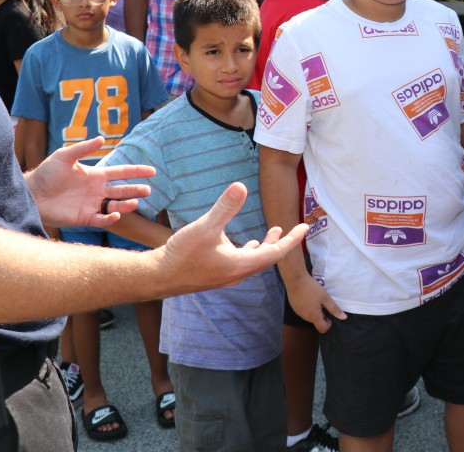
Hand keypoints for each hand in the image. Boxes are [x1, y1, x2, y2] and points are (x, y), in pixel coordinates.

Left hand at [26, 137, 153, 227]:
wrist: (31, 194)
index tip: (152, 171)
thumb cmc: (46, 173)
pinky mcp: (84, 218)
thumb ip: (83, 149)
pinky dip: (110, 218)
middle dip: (135, 189)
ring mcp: (92, 205)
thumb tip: (103, 138)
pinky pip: (102, 219)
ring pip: (116, 205)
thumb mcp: (64, 156)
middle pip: (122, 190)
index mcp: (95, 175)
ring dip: (126, 204)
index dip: (136, 172)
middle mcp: (97, 190)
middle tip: (148, 189)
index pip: (121, 173)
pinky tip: (115, 214)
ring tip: (135, 202)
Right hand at [161, 182, 309, 294]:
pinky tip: (244, 244)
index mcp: (241, 265)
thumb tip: (240, 186)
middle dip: (282, 243)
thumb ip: (225, 207)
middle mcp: (238, 273)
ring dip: (265, 247)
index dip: (292, 239)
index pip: (276, 252)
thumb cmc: (181, 255)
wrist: (158, 277)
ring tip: (273, 233)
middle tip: (293, 229)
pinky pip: (241, 263)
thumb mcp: (205, 227)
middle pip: (268, 258)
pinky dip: (249, 251)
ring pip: (254, 261)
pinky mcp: (216, 275)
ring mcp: (227, 276)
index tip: (305, 228)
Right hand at [284, 272, 346, 332]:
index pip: (323, 329)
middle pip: (316, 322)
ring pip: (310, 317)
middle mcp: (305, 317)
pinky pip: (304, 312)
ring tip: (316, 299)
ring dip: (315, 312)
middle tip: (323, 303)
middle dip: (322, 316)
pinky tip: (308, 298)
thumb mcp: (325, 297)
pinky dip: (308, 308)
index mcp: (314, 316)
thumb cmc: (311, 288)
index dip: (328, 324)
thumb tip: (344, 318)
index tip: (329, 313)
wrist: (295, 280)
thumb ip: (334, 309)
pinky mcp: (294, 308)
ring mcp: (299, 313)